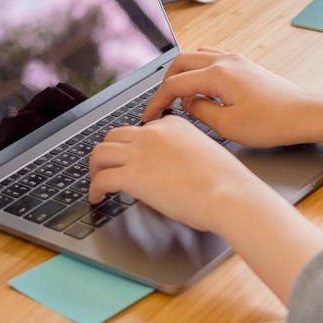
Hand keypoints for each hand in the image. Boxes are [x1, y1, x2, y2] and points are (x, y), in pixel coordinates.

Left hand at [88, 115, 264, 232]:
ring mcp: (140, 152)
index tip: (131, 157)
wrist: (228, 194)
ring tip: (96, 181)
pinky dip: (94, 189)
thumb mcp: (204, 153)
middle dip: (107, 152)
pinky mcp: (132, 175)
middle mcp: (153, 133)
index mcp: (172, 125)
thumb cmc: (226, 182)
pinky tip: (97, 198)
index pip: (141, 129)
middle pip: (114, 135)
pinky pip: (100, 179)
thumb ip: (182, 153)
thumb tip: (170, 169)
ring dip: (94, 168)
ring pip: (99, 153)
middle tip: (106, 167)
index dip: (132, 145)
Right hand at [140, 47, 322, 146]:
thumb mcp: (228, 126)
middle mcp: (225, 60)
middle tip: (161, 105)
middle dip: (165, 83)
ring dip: (182, 74)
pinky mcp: (245, 66)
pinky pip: (212, 59)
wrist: (304, 114)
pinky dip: (199, 72)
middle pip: (180, 63)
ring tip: (179, 97)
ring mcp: (236, 60)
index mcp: (217, 74)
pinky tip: (202, 90)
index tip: (148, 116)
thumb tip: (189, 104)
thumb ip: (200, 111)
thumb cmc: (272, 122)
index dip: (157, 101)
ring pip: (196, 57)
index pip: (175, 84)